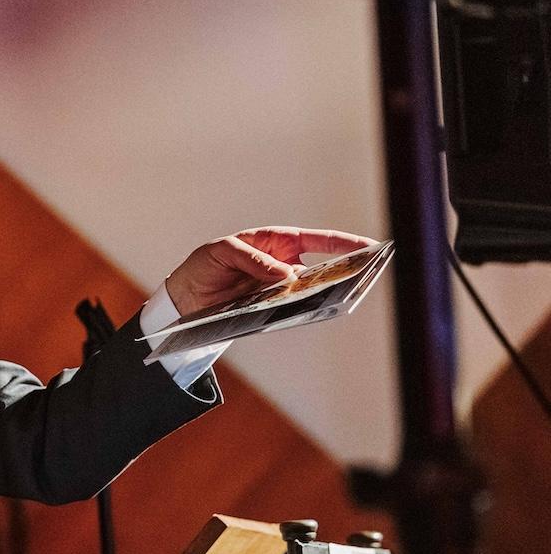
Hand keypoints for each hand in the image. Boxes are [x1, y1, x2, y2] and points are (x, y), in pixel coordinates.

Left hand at [164, 226, 377, 317]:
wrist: (184, 297)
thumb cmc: (204, 265)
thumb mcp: (222, 252)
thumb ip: (252, 259)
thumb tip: (285, 274)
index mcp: (275, 243)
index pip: (315, 240)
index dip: (342, 243)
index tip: (368, 246)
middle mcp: (282, 265)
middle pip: (320, 267)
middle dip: (342, 271)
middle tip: (363, 276)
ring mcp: (278, 289)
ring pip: (308, 291)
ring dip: (322, 295)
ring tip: (340, 298)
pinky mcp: (270, 309)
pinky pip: (291, 310)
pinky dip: (301, 311)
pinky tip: (308, 313)